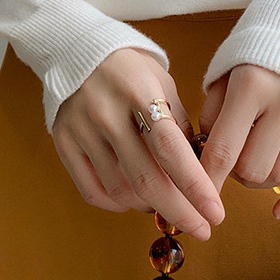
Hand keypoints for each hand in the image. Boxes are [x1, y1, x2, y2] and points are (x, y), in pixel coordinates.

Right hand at [51, 47, 225, 240]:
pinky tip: (136, 200)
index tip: (216, 213)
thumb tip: (199, 174)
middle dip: (180, 211)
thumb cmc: (130, 70)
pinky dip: (119, 205)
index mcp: (139, 92)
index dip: (195, 186)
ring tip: (169, 205)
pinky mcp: (63, 143)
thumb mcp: (163, 85)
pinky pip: (93, 191)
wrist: (76, 50)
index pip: (171, 150)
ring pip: (121, 191)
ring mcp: (81, 130)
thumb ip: (179, 127)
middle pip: (146, 179)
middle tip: (203, 229)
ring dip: (151, 207)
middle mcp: (106, 113)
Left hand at [197, 64, 279, 217]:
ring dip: (260, 181)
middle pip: (253, 169)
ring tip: (250, 161)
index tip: (195, 198)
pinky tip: (278, 209)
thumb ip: (212, 114)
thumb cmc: (256, 46)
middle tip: (227, 160)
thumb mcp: (223, 70)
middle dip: (233, 175)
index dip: (206, 180)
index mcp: (252, 85)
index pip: (224, 149)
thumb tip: (204, 157)